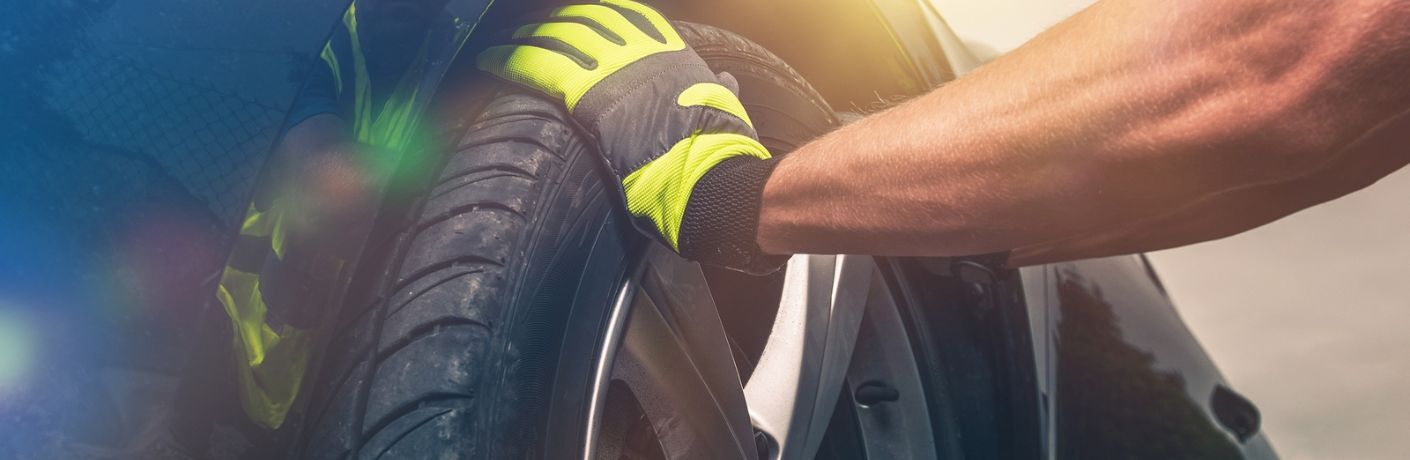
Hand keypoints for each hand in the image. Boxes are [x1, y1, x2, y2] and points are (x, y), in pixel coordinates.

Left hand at [477, 0, 783, 271]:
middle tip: (530, 28)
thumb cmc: (720, 148)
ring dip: (525, 38)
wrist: (707, 168)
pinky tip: (490, 60)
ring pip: (556, 37)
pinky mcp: (587, 94)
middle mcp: (639, 51)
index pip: (628, 16)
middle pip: (585, 19)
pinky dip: (509, 59)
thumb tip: (728, 80)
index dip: (598, 13)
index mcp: (671, 52)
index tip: (579, 14)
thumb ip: (720, 89)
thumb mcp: (726, 106)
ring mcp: (612, 68)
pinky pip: (538, 65)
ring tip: (503, 43)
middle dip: (555, 22)